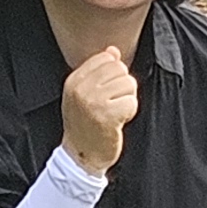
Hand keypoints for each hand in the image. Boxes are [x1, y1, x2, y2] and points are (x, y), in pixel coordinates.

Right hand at [60, 46, 140, 176]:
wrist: (81, 156)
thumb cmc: (85, 125)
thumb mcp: (84, 94)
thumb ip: (98, 71)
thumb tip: (113, 51)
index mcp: (74, 81)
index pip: (106, 58)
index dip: (114, 74)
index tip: (107, 92)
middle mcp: (81, 89)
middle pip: (120, 69)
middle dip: (123, 87)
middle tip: (112, 104)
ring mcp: (93, 102)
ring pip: (129, 84)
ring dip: (127, 100)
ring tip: (114, 113)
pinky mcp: (107, 115)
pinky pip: (132, 101)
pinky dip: (130, 112)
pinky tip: (118, 122)